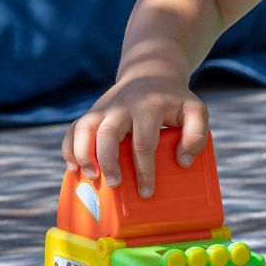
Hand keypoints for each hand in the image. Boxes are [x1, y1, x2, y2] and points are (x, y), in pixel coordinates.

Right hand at [61, 73, 207, 197]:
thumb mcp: (195, 111)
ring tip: (90, 177)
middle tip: (115, 184)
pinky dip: (68, 147)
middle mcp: (122, 106)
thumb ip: (196, 135)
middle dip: (109, 162)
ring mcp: (104, 108)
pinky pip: (73, 128)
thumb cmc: (174, 100)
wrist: (151, 73)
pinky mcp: (93, 111)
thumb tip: (182, 162)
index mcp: (148, 108)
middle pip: (108, 134)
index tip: (146, 192)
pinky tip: (72, 167)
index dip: (144, 170)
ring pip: (84, 128)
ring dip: (82, 154)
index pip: (144, 142)